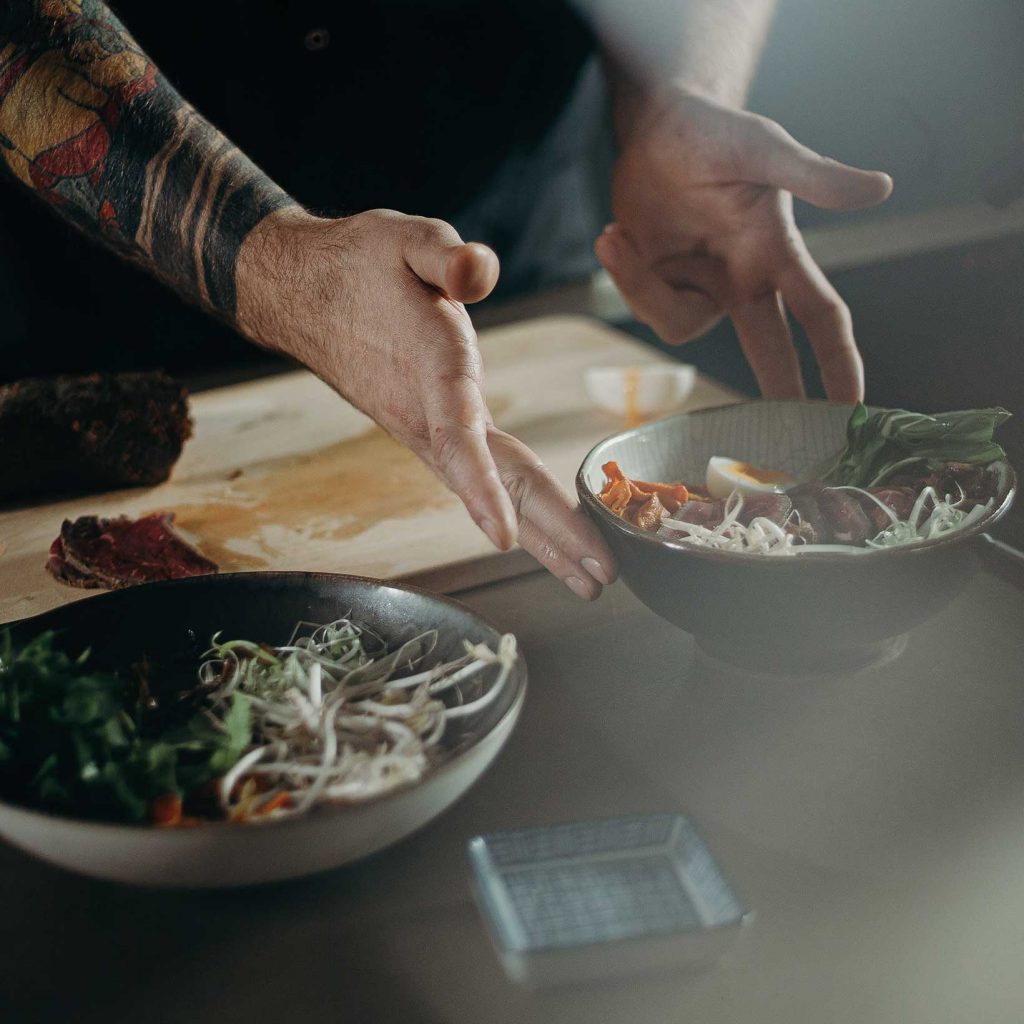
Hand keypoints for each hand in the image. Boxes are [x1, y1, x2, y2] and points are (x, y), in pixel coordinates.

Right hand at [234, 207, 615, 598]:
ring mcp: (431, 432)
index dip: (483, 488)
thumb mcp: (401, 238)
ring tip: (587, 577)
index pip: (459, 437)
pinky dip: (519, 512)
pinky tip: (542, 536)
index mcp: (431, 370)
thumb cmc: (357, 266)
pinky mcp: (435, 433)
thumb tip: (478, 274)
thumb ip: (443, 253)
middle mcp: (431, 417)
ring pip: (495, 491)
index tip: (507, 538)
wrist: (304, 294)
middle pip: (497, 484)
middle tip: (602, 578)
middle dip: (550, 534)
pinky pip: (485, 480)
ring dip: (543, 537)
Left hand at [597, 89, 893, 401]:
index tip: (855, 407)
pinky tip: (611, 238)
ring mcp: (701, 288)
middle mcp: (743, 281)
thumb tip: (881, 188)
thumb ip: (815, 175)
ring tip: (617, 235)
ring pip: (678, 328)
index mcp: (776, 254)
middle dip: (780, 394)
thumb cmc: (716, 133)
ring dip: (640, 287)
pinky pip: (644, 306)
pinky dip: (623, 275)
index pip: (820, 315)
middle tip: (789, 448)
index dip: (838, 361)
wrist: (658, 127)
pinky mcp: (661, 287)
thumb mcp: (763, 150)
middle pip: (769, 351)